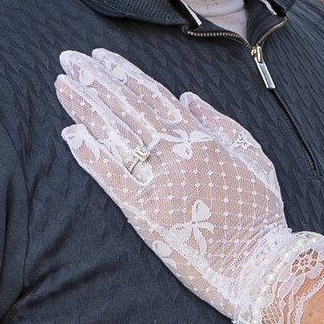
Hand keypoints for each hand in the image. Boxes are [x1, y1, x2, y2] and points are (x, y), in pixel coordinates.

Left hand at [55, 48, 323, 323]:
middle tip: (68, 59)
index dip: (124, 75)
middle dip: (96, 81)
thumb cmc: (261, 214)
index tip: (100, 58)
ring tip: (62, 84)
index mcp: (203, 139)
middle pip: (128, 109)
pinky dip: (91, 154)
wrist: (261, 265)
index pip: (154, 97)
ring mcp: (160, 184)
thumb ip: (221, 124)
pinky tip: (70, 133)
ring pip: (116, 136)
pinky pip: (113, 178)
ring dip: (86, 107)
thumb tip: (187, 97)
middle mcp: (178, 155)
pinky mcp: (147, 215)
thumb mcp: (254, 158)